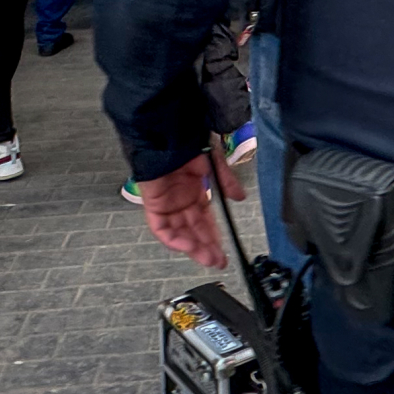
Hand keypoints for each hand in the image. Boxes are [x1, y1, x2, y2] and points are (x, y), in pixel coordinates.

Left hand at [134, 147, 246, 267]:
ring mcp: (166, 202)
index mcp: (193, 190)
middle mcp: (180, 199)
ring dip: (193, 247)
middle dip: (206, 246)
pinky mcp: (153, 203)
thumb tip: (241, 197)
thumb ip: (226, 182)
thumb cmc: (188, 142)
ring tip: (208, 258)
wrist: (167, 132)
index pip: (204, 220)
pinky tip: (188, 246)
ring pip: (179, 232)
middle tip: (218, 261)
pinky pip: (161, 228)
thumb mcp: (214, 163)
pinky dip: (174, 239)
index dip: (213, 236)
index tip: (224, 251)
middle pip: (193, 229)